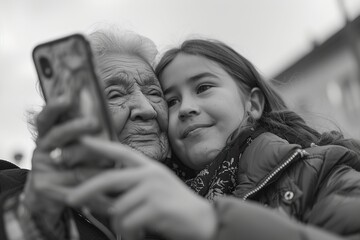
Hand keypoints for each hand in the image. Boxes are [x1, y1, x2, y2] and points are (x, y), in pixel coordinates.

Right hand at [23, 97, 100, 224]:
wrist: (49, 200)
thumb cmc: (73, 166)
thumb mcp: (84, 146)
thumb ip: (101, 130)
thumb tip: (125, 111)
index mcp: (50, 133)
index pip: (48, 116)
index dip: (55, 107)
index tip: (67, 97)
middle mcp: (42, 146)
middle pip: (57, 134)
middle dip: (75, 127)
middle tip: (94, 122)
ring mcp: (40, 166)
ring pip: (68, 158)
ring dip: (90, 158)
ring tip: (110, 159)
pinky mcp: (44, 186)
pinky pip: (74, 183)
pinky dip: (92, 184)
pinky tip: (107, 186)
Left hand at [64, 137, 216, 239]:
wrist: (202, 220)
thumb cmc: (175, 206)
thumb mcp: (155, 189)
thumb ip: (133, 187)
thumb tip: (104, 195)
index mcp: (150, 167)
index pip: (122, 152)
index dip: (101, 145)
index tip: (82, 140)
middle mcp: (150, 174)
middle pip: (109, 179)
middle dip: (86, 190)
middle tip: (70, 199)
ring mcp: (153, 188)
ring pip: (117, 208)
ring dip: (121, 226)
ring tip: (134, 230)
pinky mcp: (156, 206)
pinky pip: (128, 222)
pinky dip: (130, 234)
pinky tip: (142, 233)